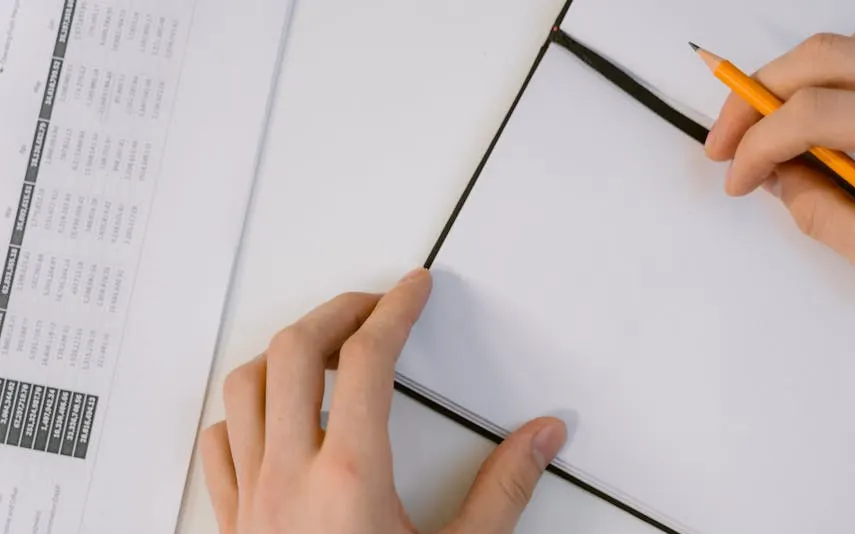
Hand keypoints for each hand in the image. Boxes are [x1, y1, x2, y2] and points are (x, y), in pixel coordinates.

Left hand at [200, 269, 567, 533]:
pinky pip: (219, 442)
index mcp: (352, 476)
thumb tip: (540, 439)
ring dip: (282, 354)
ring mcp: (254, 497)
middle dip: (336, 312)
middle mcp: (292, 476)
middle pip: (293, 352)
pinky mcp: (234, 523)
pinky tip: (269, 416)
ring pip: (245, 386)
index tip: (412, 290)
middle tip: (372, 308)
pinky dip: (243, 410)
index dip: (394, 308)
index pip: (367, 358)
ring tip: (321, 351)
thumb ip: (505, 490)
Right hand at [706, 24, 854, 335]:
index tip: (737, 176)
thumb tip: (780, 181)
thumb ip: (830, 220)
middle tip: (727, 142)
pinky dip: (836, 73)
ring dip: (794, 80)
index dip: (758, 142)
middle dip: (756, 97)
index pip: (818, 112)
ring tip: (767, 129)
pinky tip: (820, 113)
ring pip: (849, 43)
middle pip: (823, 57)